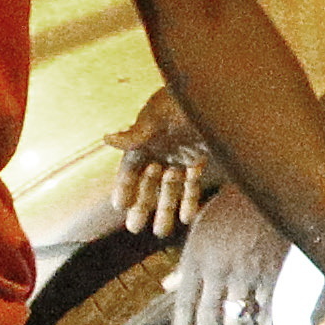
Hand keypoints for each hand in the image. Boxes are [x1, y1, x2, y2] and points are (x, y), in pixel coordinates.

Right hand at [112, 91, 210, 231]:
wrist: (218, 91)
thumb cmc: (182, 98)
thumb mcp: (157, 115)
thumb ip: (135, 133)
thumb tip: (106, 139)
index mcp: (143, 139)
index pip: (129, 168)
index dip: (124, 187)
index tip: (119, 207)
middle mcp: (159, 149)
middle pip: (147, 183)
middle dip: (141, 205)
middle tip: (134, 228)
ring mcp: (179, 154)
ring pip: (170, 188)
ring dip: (165, 209)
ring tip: (161, 232)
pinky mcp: (198, 157)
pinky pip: (192, 183)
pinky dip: (189, 199)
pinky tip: (186, 218)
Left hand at [161, 185, 290, 324]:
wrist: (264, 191)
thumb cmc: (228, 210)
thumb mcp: (200, 233)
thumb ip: (185, 264)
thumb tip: (168, 286)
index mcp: (196, 258)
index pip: (184, 303)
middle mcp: (217, 269)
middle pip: (208, 316)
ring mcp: (244, 272)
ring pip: (236, 317)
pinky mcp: (270, 273)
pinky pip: (264, 307)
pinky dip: (262, 322)